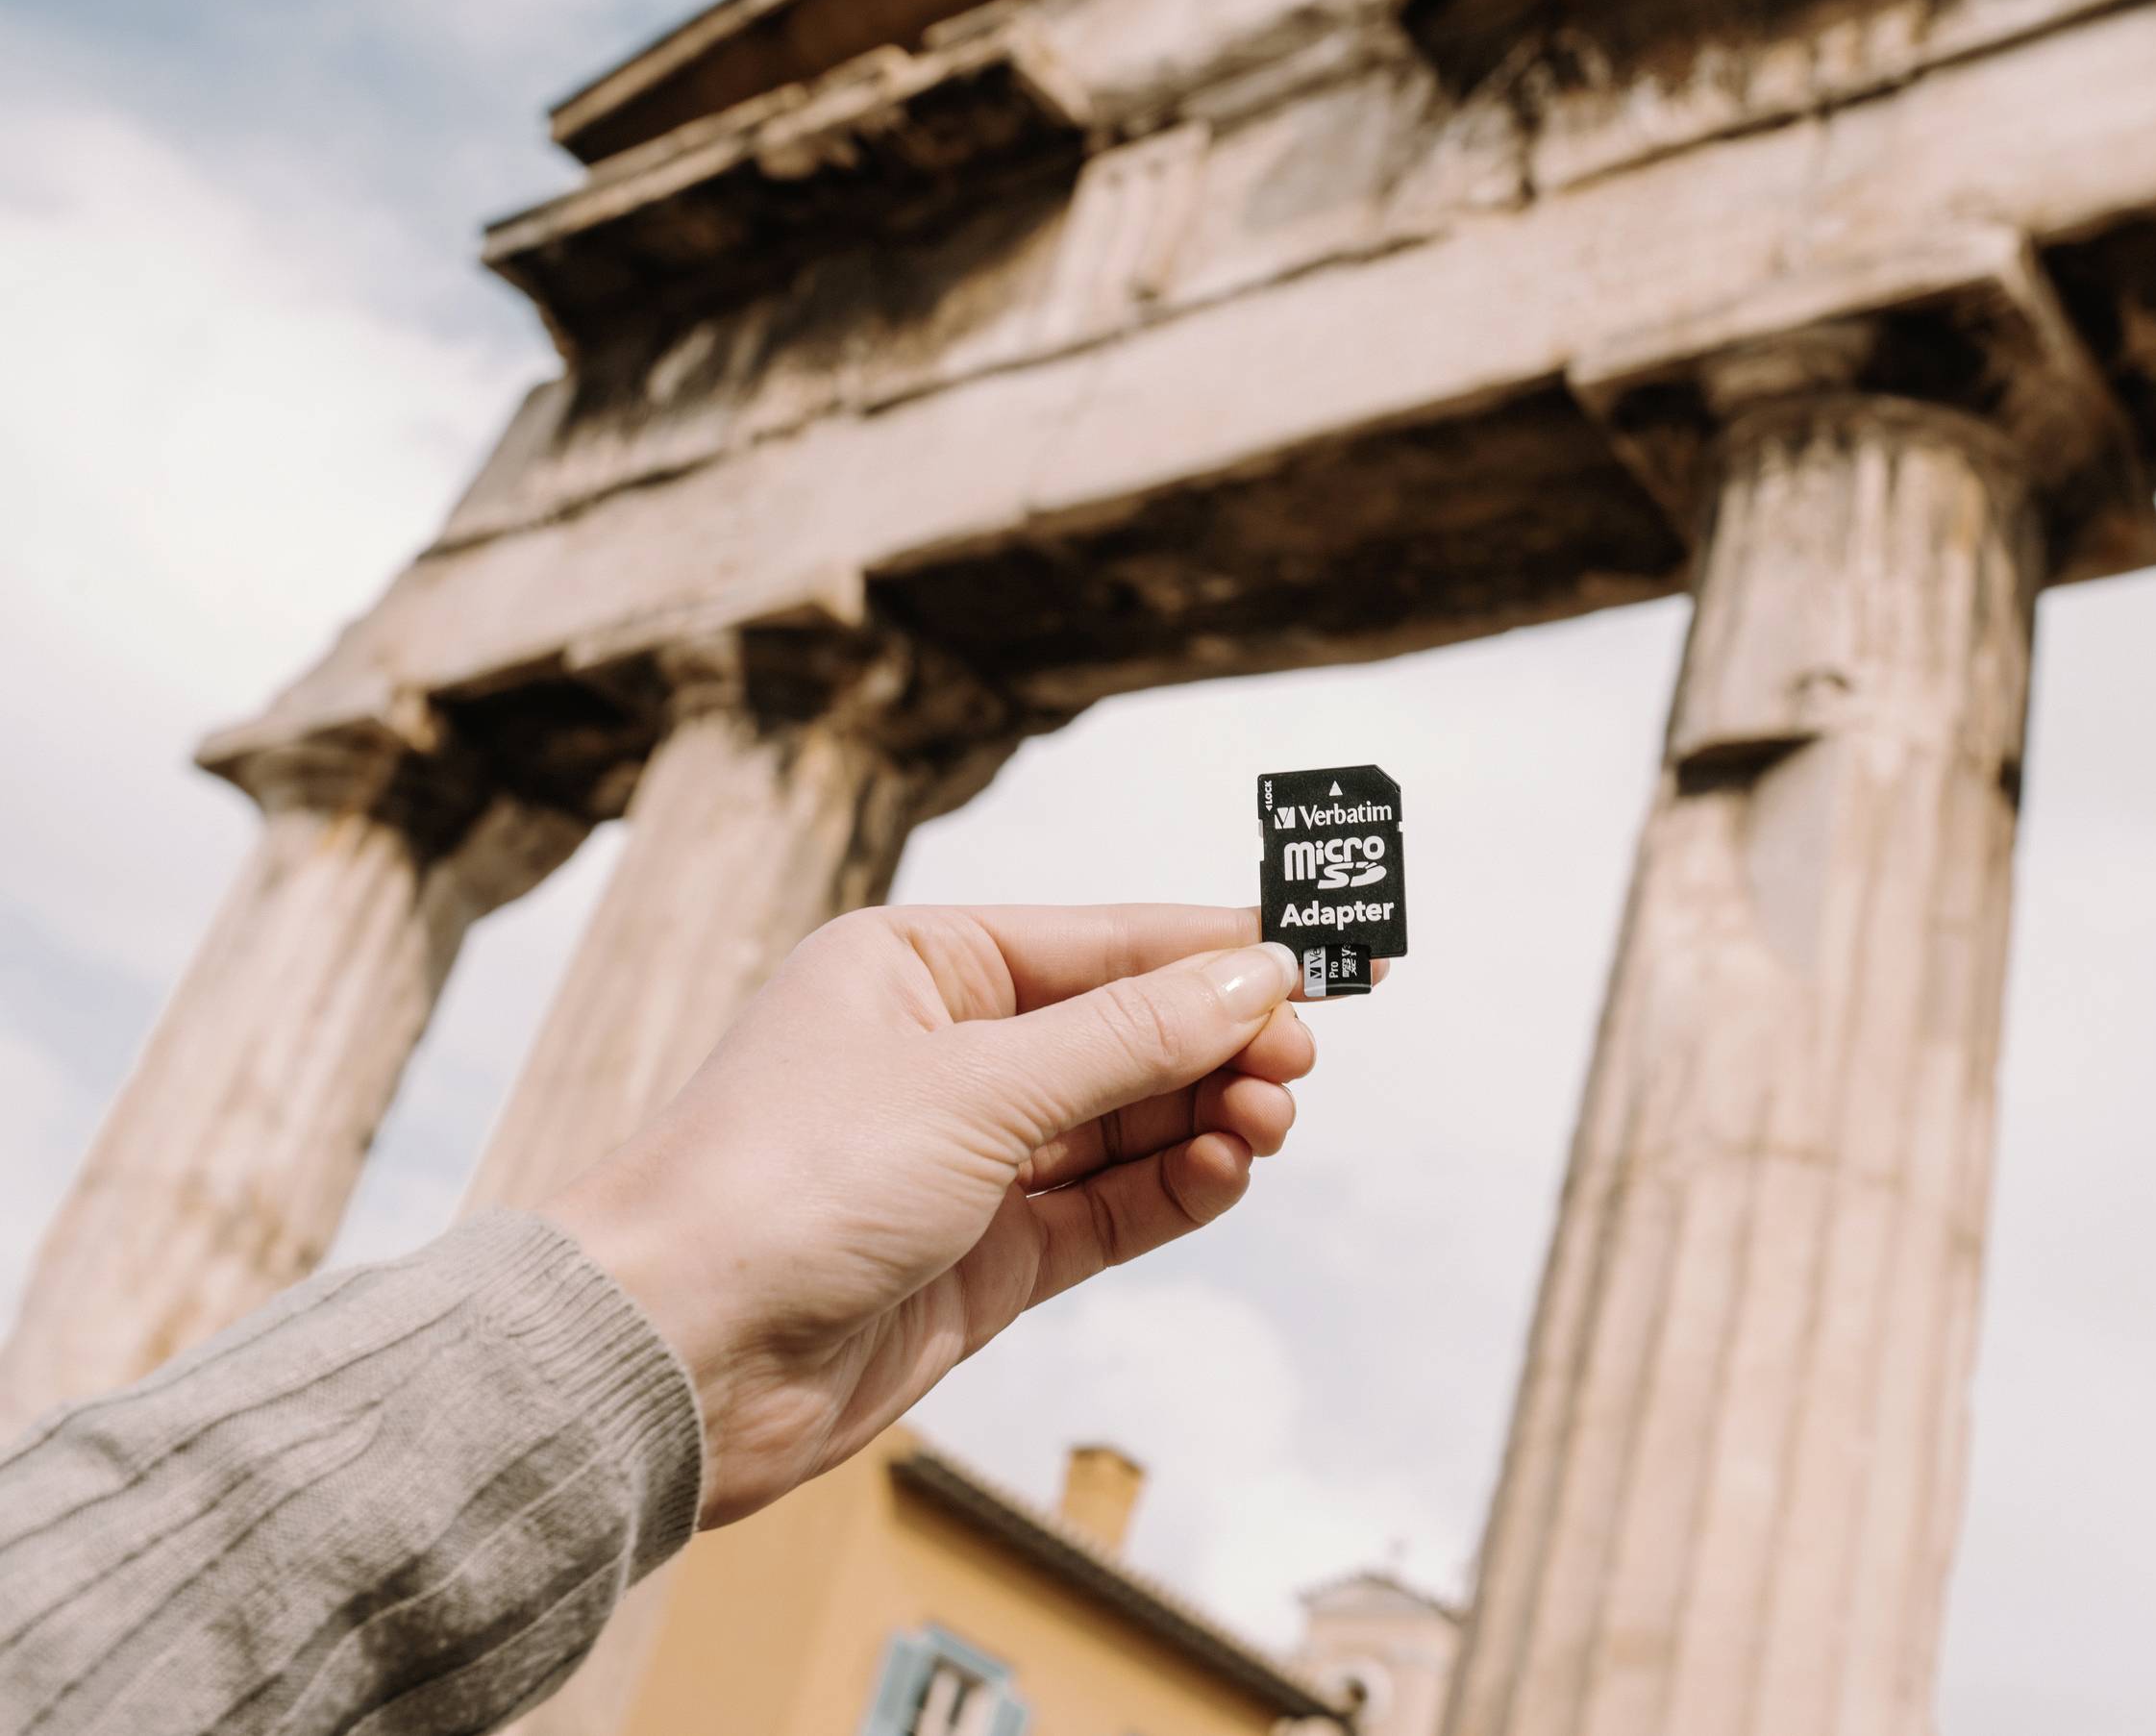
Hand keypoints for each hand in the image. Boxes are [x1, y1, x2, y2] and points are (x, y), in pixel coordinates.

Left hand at [544, 905, 1325, 1527]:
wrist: (674, 1357)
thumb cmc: (782, 1182)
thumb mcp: (978, 1085)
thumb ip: (1131, 1035)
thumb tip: (1255, 974)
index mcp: (917, 965)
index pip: (1108, 942)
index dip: (1226, 949)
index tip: (1338, 952)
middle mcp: (943, 1052)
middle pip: (1128, 1031)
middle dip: (1222, 1041)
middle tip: (1301, 1060)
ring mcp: (964, 1159)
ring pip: (1127, 1121)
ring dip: (1208, 1115)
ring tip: (1268, 1121)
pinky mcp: (980, 1256)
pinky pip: (1108, 1206)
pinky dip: (1175, 1187)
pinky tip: (1225, 1170)